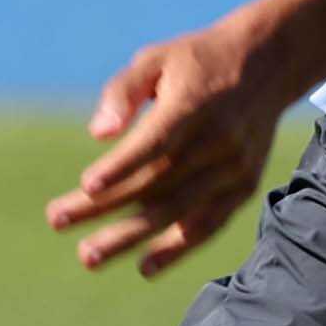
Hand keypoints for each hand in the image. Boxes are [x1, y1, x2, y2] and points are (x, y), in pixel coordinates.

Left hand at [48, 21, 290, 277]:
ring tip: (87, 255)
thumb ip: (123, 91)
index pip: (157, 141)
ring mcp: (234, 168)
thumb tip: (97, 133)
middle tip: (56, 220)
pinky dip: (177, 249)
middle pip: (156, 182)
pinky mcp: (243, 187)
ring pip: (176, 210)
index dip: (123, 165)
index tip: (86, 185)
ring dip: (130, 237)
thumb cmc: (197, 62)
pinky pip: (208, 225)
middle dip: (103, 206)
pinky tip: (143, 267)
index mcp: (196, 103)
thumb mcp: (157, 58)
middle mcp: (218, 140)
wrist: (268, 65)